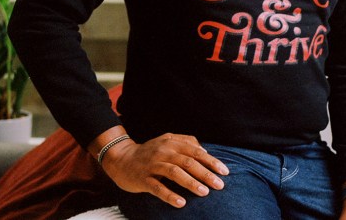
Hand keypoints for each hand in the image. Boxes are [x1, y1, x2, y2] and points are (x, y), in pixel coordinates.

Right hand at [100, 132, 229, 207]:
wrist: (120, 158)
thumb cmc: (149, 152)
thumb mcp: (167, 141)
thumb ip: (186, 142)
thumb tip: (204, 150)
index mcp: (171, 143)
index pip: (196, 151)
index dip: (211, 161)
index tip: (225, 172)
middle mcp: (163, 152)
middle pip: (188, 162)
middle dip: (206, 174)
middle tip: (220, 185)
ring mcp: (152, 165)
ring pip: (174, 173)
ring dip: (191, 183)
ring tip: (204, 192)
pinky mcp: (142, 179)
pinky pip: (157, 188)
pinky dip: (170, 195)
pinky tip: (181, 203)